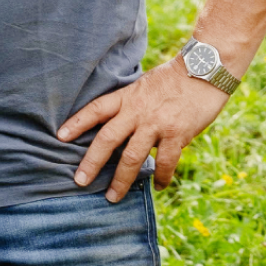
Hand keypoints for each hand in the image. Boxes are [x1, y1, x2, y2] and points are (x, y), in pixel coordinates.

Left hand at [56, 59, 229, 202]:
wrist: (206, 69)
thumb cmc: (175, 78)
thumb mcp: (145, 84)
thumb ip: (132, 103)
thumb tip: (121, 123)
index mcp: (128, 97)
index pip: (96, 110)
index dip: (77, 123)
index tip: (60, 137)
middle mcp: (138, 111)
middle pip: (107, 139)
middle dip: (91, 163)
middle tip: (79, 181)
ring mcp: (157, 124)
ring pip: (131, 157)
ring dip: (121, 180)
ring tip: (112, 196)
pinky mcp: (177, 134)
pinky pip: (164, 162)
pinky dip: (160, 177)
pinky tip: (158, 185)